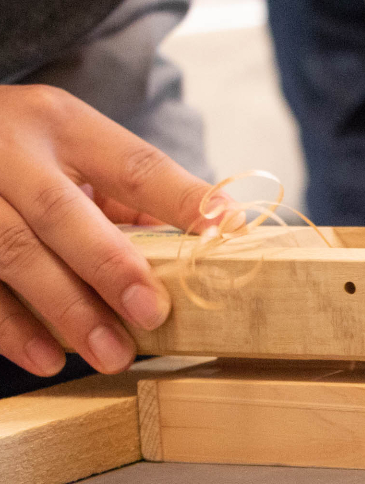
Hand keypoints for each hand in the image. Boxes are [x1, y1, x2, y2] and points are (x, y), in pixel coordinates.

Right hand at [0, 85, 220, 375]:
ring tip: (111, 354)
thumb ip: (129, 195)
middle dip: (110, 267)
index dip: (180, 199)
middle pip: (61, 212)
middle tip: (152, 315)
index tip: (224, 231)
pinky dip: (10, 328)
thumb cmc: (25, 154)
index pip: (132, 165)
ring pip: (12, 252)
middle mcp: (9, 152)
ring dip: (65, 310)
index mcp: (62, 126)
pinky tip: (45, 358)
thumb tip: (203, 242)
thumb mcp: (74, 149)